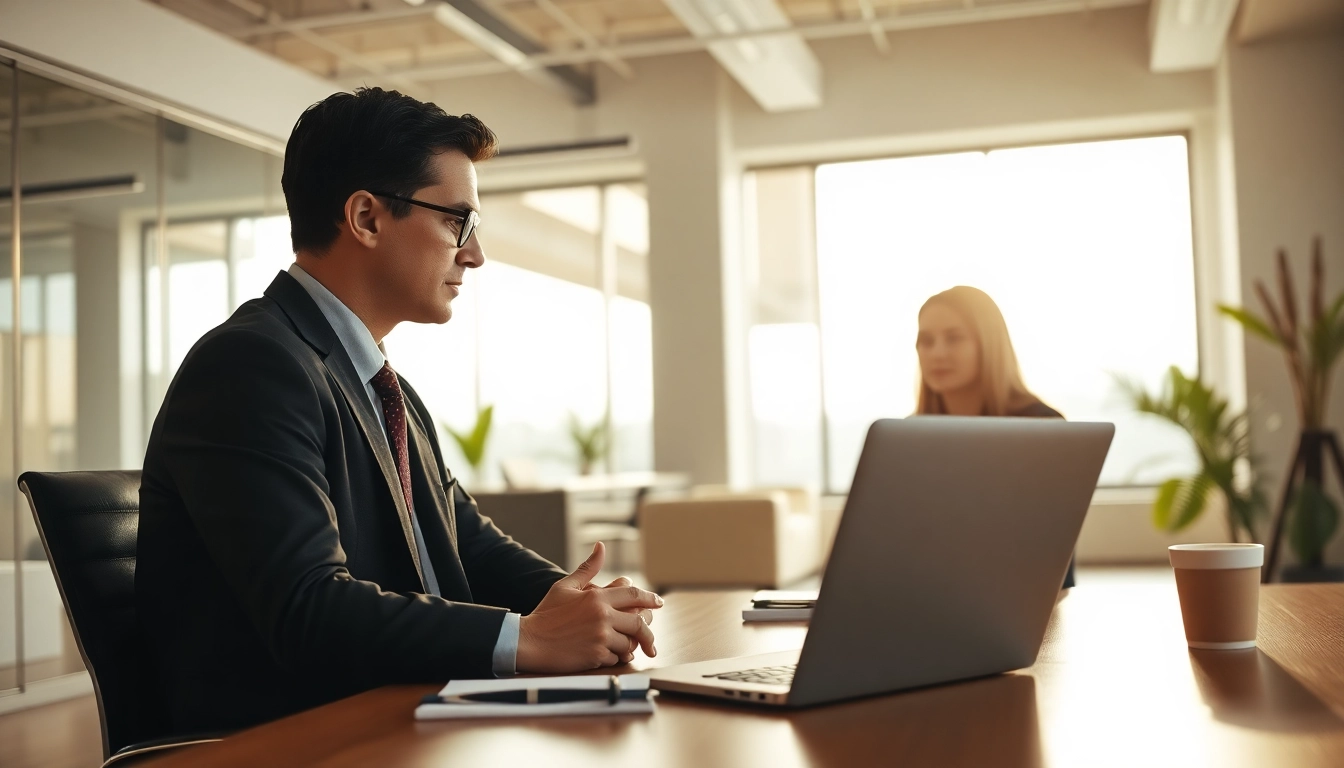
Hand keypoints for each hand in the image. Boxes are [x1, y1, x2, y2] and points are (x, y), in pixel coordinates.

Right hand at [517, 542, 662, 672]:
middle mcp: (603, 616)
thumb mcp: (565, 586)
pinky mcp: (596, 655)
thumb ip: (587, 568)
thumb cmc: (546, 613)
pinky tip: (607, 654)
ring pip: (629, 643)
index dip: (651, 599)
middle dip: (648, 630)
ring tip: (624, 645)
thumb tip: (601, 546)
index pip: (634, 596)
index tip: (659, 602)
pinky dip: (615, 657)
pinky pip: (616, 658)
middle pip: (639, 622)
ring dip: (629, 645)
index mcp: (597, 597)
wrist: (529, 641)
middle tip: (650, 637)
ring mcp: (600, 637)